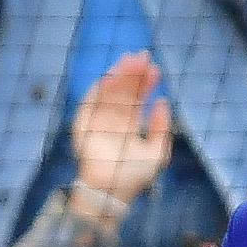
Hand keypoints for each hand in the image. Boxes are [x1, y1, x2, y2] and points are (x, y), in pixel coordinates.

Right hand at [63, 52, 172, 220]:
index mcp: (128, 127)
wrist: (112, 190)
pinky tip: (109, 76)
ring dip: (118, 76)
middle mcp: (113, 121)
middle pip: (123, 92)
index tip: (155, 69)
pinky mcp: (83, 125)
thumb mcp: (156, 152)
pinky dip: (98, 90)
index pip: (137, 100)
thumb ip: (160, 127)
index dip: (145, 84)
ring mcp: (98, 122)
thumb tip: (163, 101)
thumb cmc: (134, 175)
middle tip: (143, 56)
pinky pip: (89, 103)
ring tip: (129, 61)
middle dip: (132, 74)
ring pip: (108, 93)